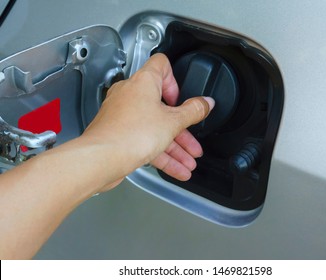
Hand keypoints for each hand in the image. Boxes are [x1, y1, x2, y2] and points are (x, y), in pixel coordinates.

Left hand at [82, 53, 214, 188]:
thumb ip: (193, 111)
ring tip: (189, 161)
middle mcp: (130, 95)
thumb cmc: (130, 134)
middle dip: (182, 128)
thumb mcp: (173, 122)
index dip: (175, 80)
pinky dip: (162, 154)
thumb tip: (206, 103)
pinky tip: (177, 170)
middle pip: (162, 106)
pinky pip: (145, 141)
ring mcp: (122, 115)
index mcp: (143, 82)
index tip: (182, 99)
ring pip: (155, 127)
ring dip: (175, 146)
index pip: (161, 65)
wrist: (101, 159)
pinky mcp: (119, 134)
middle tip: (193, 140)